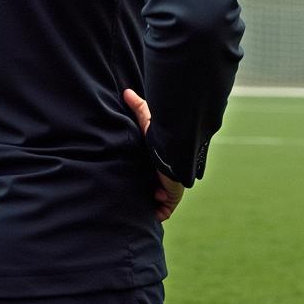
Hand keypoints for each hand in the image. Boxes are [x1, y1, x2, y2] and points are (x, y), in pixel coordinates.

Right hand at [123, 88, 184, 221]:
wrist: (177, 150)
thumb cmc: (163, 135)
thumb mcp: (148, 121)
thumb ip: (138, 107)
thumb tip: (126, 91)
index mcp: (162, 162)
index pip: (154, 174)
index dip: (146, 178)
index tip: (138, 176)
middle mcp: (167, 176)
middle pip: (156, 190)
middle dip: (147, 190)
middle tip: (139, 186)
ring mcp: (171, 189)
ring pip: (158, 203)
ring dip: (150, 200)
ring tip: (148, 191)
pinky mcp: (172, 198)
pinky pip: (163, 212)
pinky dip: (156, 211)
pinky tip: (153, 199)